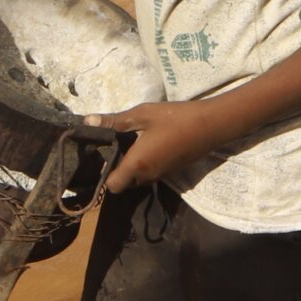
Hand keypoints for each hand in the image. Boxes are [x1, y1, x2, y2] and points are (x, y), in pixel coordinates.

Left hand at [91, 100, 226, 192]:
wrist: (211, 125)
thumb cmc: (175, 118)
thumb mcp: (143, 114)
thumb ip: (115, 120)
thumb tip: (88, 121)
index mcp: (136, 164)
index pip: (112, 186)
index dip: (105, 176)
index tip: (104, 157)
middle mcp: (148, 175)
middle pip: (125, 184)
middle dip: (119, 172)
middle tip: (117, 148)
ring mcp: (162, 174)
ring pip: (140, 180)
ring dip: (134, 169)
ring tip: (132, 145)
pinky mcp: (173, 170)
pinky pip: (153, 174)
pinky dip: (147, 165)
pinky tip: (150, 145)